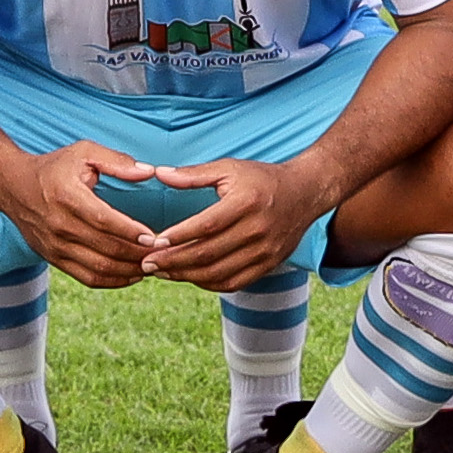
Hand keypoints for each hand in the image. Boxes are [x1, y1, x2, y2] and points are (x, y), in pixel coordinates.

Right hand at [0, 139, 163, 289]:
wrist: (13, 186)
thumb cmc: (54, 167)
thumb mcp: (83, 151)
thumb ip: (116, 161)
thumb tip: (148, 172)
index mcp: (67, 196)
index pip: (104, 220)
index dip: (130, 232)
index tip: (154, 237)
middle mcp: (59, 225)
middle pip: (105, 249)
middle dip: (136, 254)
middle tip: (161, 253)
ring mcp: (55, 246)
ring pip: (98, 268)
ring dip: (128, 271)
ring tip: (151, 265)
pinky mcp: (53, 259)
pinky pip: (87, 278)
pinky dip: (112, 281)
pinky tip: (131, 275)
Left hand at [130, 156, 319, 291]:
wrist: (305, 193)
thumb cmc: (261, 178)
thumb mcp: (229, 168)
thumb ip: (193, 174)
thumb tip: (159, 174)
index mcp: (246, 202)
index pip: (207, 225)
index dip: (179, 236)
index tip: (153, 242)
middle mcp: (258, 229)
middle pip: (209, 254)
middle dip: (174, 261)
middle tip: (148, 263)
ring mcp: (265, 251)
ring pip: (219, 273)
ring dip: (186, 276)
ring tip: (162, 273)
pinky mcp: (269, 265)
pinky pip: (234, 283)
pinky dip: (209, 284)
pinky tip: (189, 277)